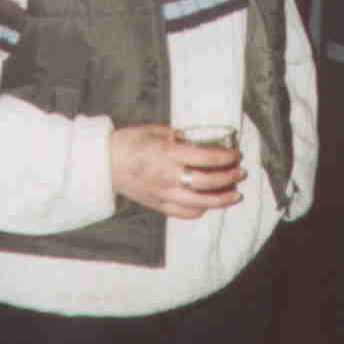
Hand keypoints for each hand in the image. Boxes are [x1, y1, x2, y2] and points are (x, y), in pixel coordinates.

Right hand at [110, 124, 245, 219]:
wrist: (103, 162)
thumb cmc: (128, 142)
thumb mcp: (155, 131)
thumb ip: (179, 137)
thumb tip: (198, 140)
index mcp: (168, 155)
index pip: (206, 157)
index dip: (226, 157)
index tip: (236, 155)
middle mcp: (168, 177)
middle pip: (208, 181)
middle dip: (229, 177)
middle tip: (241, 172)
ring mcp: (163, 194)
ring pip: (200, 203)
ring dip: (222, 199)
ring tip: (235, 194)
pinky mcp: (157, 205)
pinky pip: (184, 212)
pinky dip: (200, 209)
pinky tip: (208, 204)